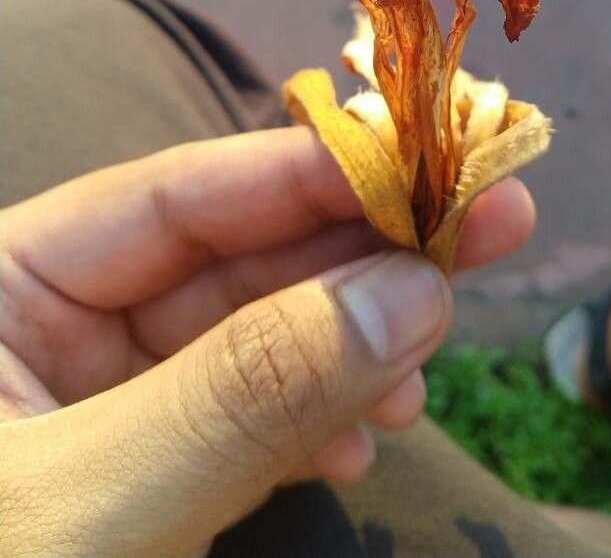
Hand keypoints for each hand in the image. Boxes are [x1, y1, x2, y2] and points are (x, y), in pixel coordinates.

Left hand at [0, 126, 534, 556]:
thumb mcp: (86, 516)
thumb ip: (244, 394)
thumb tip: (409, 289)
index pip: (177, 195)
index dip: (310, 171)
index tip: (430, 163)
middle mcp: (52, 322)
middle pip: (235, 253)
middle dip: (359, 250)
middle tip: (490, 224)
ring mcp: (103, 398)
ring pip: (256, 333)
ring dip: (352, 344)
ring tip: (421, 374)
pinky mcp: (145, 466)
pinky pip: (250, 413)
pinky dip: (317, 421)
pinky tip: (362, 442)